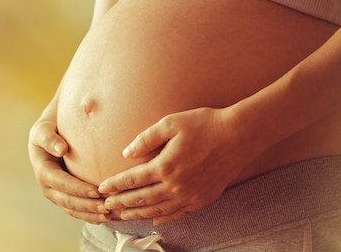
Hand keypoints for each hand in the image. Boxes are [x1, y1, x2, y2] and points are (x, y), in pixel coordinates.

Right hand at [28, 119, 109, 223]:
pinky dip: (88, 215)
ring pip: (72, 209)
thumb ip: (49, 138)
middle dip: (87, 206)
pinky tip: (102, 218)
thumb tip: (61, 149)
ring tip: (108, 215)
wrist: (50, 133)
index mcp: (42, 170)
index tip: (96, 191)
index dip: (78, 189)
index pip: (61, 183)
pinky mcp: (63, 197)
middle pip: (67, 200)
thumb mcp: (43, 129)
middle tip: (107, 207)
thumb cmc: (49, 128)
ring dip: (89, 214)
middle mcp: (47, 186)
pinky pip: (75, 210)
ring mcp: (55, 193)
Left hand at [98, 107, 253, 225]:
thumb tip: (126, 153)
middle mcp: (175, 185)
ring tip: (123, 215)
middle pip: (141, 199)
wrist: (238, 136)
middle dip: (121, 203)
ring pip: (158, 209)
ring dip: (138, 213)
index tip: (102, 188)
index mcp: (165, 166)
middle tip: (106, 206)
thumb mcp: (171, 123)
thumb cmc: (204, 124)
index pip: (132, 180)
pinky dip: (164, 217)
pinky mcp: (203, 199)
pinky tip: (154, 218)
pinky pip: (178, 213)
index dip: (115, 185)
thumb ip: (146, 139)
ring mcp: (190, 195)